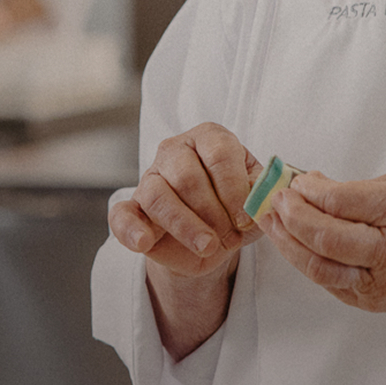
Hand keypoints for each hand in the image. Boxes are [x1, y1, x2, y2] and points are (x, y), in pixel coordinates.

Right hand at [109, 123, 264, 278]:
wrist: (214, 240)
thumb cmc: (237, 209)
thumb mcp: (257, 199)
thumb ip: (262, 193)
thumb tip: (264, 197)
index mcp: (210, 138)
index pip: (219, 153)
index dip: (234, 189)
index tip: (245, 218)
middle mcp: (175, 150)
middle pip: (187, 176)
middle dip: (213, 212)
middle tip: (230, 237)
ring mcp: (150, 177)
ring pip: (157, 195)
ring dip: (185, 226)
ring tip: (207, 246)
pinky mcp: (133, 208)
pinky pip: (122, 214)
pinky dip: (131, 229)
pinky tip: (144, 242)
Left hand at [262, 171, 385, 320]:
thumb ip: (356, 188)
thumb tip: (309, 183)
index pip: (342, 202)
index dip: (310, 190)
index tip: (296, 180)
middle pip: (326, 239)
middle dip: (292, 216)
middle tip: (277, 199)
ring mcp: (379, 283)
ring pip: (318, 267)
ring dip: (286, 242)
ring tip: (270, 220)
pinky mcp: (367, 301)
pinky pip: (325, 280)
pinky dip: (302, 258)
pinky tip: (288, 239)